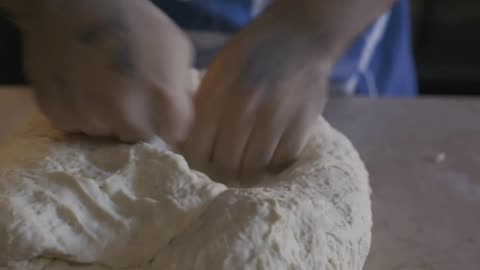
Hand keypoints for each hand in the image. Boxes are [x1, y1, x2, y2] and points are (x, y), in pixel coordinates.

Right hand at [21, 0, 192, 142]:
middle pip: (138, 137)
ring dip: (106, 117)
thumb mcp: (177, 48)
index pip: (174, 135)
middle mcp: (129, 119)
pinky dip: (79, 111)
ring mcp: (93, 119)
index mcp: (165, 103)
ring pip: (105, 132)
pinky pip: (76, 124)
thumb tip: (176, 114)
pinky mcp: (60, 116)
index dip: (167, 122)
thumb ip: (181, 87)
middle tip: (127, 94)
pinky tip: (80, 86)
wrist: (76, 3)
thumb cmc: (135, 21)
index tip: (159, 109)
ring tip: (100, 85)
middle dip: (137, 121)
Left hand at [182, 12, 330, 177]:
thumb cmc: (252, 53)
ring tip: (246, 167)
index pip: (197, 149)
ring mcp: (276, 116)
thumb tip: (186, 143)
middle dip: (222, 171)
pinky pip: (282, 162)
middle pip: (226, 164)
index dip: (196, 161)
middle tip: (225, 168)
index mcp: (218, 93)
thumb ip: (202, 105)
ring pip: (254, 168)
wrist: (299, 35)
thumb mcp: (218, 71)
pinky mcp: (303, 123)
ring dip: (248, 173)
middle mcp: (245, 106)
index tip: (202, 161)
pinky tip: (268, 158)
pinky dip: (273, 167)